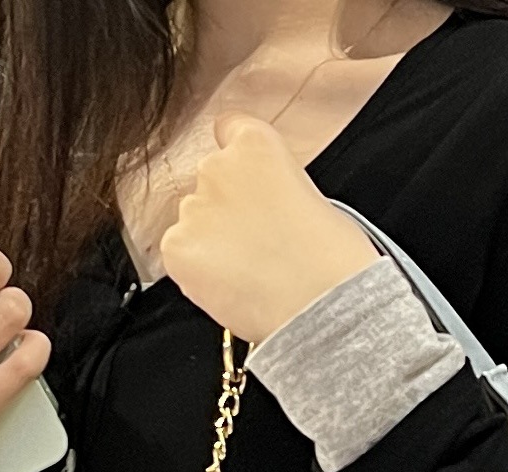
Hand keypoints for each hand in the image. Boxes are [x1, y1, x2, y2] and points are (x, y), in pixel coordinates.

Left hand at [160, 116, 379, 344]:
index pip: (227, 130)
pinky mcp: (176, 247)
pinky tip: (229, 285)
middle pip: (208, 183)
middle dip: (225, 211)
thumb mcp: (311, 196)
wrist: (321, 305)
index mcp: (256, 143)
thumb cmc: (331, 260)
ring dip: (209, 242)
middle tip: (256, 244)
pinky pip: (178, 255)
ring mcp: (193, 207)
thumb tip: (259, 208)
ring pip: (192, 222)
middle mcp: (217, 166)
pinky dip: (196, 271)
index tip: (244, 183)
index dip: (236, 163)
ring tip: (247, 272)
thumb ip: (273, 187)